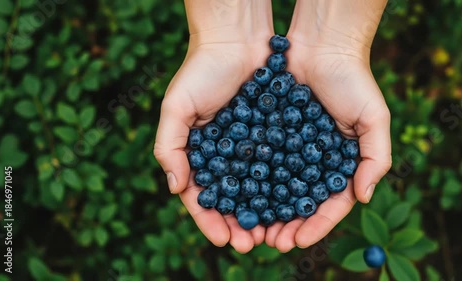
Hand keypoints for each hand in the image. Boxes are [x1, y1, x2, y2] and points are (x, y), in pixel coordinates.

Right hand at [154, 35, 271, 252]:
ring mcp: (251, 148)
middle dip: (240, 224)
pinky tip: (293, 204)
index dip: (210, 221)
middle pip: (232, 200)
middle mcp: (226, 157)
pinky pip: (280, 167)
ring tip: (273, 233)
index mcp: (199, 155)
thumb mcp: (176, 107)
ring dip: (265, 214)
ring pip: (258, 190)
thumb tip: (175, 187)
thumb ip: (169, 146)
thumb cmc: (201, 70)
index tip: (223, 239)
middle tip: (251, 243)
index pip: (202, 198)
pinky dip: (285, 188)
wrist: (237, 39)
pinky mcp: (275, 137)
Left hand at [265, 35, 391, 251]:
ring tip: (252, 229)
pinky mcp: (268, 134)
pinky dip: (249, 182)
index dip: (315, 226)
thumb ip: (376, 159)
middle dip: (286, 225)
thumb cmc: (353, 80)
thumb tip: (364, 198)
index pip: (329, 204)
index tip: (298, 242)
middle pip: (299, 203)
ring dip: (264, 211)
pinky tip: (237, 197)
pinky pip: (258, 162)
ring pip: (275, 188)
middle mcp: (313, 161)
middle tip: (270, 243)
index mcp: (340, 164)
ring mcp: (290, 149)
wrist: (320, 45)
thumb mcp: (374, 119)